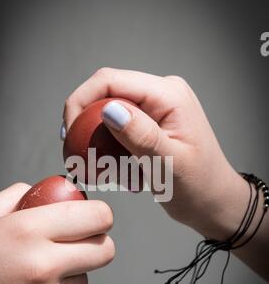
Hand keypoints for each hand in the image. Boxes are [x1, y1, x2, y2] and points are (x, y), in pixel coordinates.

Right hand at [0, 183, 113, 283]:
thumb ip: (19, 197)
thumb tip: (48, 192)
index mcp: (27, 231)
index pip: (96, 217)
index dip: (100, 215)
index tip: (95, 217)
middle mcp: (40, 267)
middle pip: (105, 252)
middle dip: (96, 243)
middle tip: (79, 242)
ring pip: (83, 281)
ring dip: (70, 274)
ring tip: (37, 272)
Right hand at [63, 68, 268, 279]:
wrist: (214, 202)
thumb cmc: (199, 187)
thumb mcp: (169, 164)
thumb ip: (140, 135)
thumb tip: (109, 109)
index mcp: (168, 95)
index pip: (110, 81)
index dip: (81, 101)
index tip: (69, 134)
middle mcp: (161, 94)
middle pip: (105, 93)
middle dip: (85, 122)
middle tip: (78, 154)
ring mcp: (155, 108)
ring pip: (108, 112)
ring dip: (96, 138)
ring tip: (101, 168)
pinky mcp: (150, 123)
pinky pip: (117, 127)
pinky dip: (108, 147)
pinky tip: (115, 170)